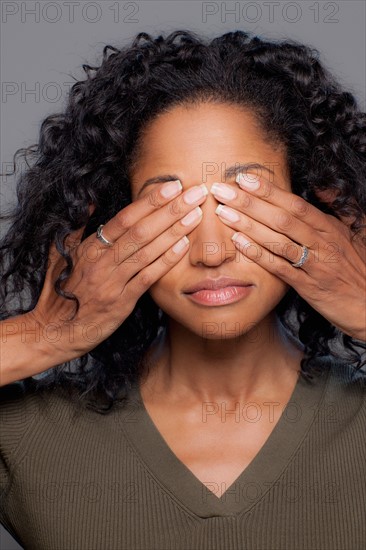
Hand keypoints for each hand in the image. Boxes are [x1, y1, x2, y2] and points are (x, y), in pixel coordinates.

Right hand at [30, 180, 207, 361]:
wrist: (54, 330)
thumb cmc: (60, 292)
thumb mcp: (62, 256)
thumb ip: (77, 229)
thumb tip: (91, 203)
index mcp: (90, 247)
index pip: (125, 218)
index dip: (150, 201)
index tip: (172, 186)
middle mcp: (102, 261)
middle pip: (141, 230)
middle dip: (171, 210)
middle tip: (195, 194)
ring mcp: (112, 281)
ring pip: (147, 251)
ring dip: (174, 231)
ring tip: (196, 215)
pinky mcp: (121, 302)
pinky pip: (147, 277)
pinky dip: (165, 260)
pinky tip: (183, 246)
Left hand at [210, 173, 365, 340]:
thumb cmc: (360, 269)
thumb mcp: (356, 233)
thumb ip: (338, 208)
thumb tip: (321, 186)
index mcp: (330, 228)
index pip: (295, 204)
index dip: (268, 190)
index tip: (243, 177)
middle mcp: (322, 243)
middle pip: (282, 218)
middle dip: (249, 202)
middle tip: (221, 190)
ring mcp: (315, 265)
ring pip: (279, 240)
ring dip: (248, 225)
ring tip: (223, 212)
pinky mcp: (309, 287)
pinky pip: (280, 268)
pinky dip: (259, 254)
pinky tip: (238, 243)